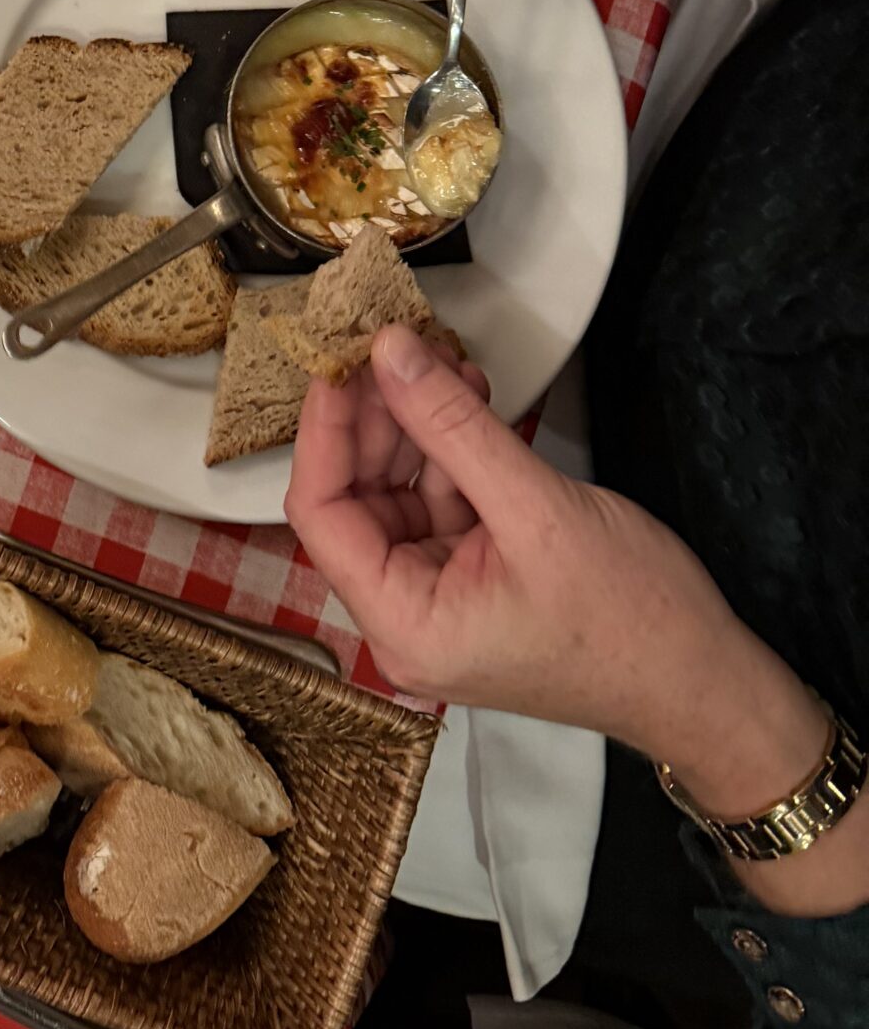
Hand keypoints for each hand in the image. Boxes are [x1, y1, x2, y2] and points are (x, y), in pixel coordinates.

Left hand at [284, 325, 825, 803]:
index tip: (340, 363)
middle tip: (399, 346)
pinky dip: (452, 454)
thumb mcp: (536, 506)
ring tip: (446, 362)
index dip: (325, 431)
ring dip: (420, 428)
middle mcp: (405, 620)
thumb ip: (453, 426)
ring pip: (400, 494)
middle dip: (379, 419)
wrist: (706, 681)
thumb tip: (389, 353)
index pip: (321, 513)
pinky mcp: (474, 583)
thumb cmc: (633, 616)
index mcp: (403, 623)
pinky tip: (468, 401)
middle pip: (357, 500)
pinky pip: (441, 507)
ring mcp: (440, 602)